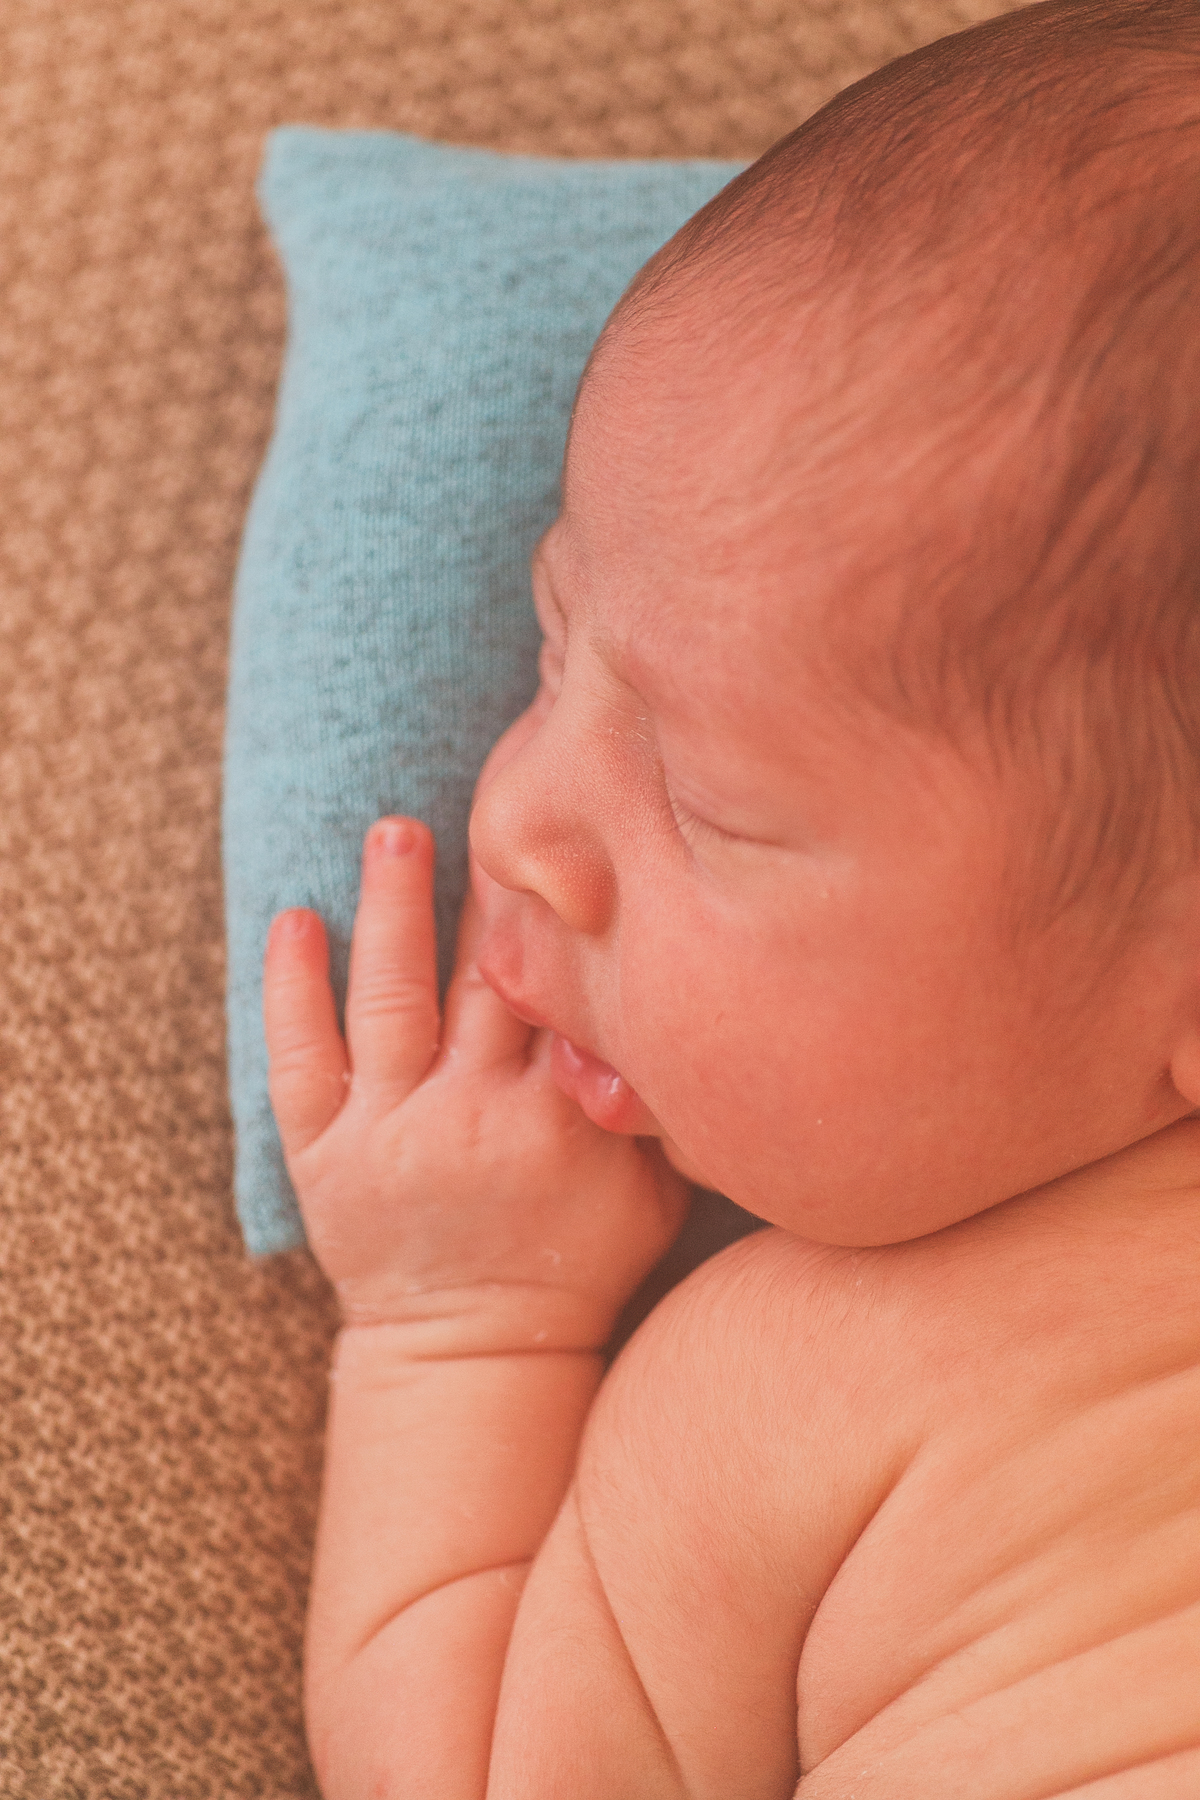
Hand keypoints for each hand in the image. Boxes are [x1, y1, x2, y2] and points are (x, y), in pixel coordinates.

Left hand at [262, 817, 688, 1347]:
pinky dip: (289, 989)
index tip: (571, 840)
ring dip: (392, 907)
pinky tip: (293, 919)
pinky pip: (299, 1059)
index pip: (560, 989)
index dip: (562, 914)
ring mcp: (388, 1131)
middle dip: (486, 885)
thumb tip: (682, 1006)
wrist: (475, 1354)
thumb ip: (661, 1108)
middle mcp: (468, 1115)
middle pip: (477, 977)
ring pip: (387, 996)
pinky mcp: (322, 1153)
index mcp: (558, 1119)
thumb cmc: (579, 1264)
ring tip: (394, 830)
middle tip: (492, 799)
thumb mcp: (655, 1195)